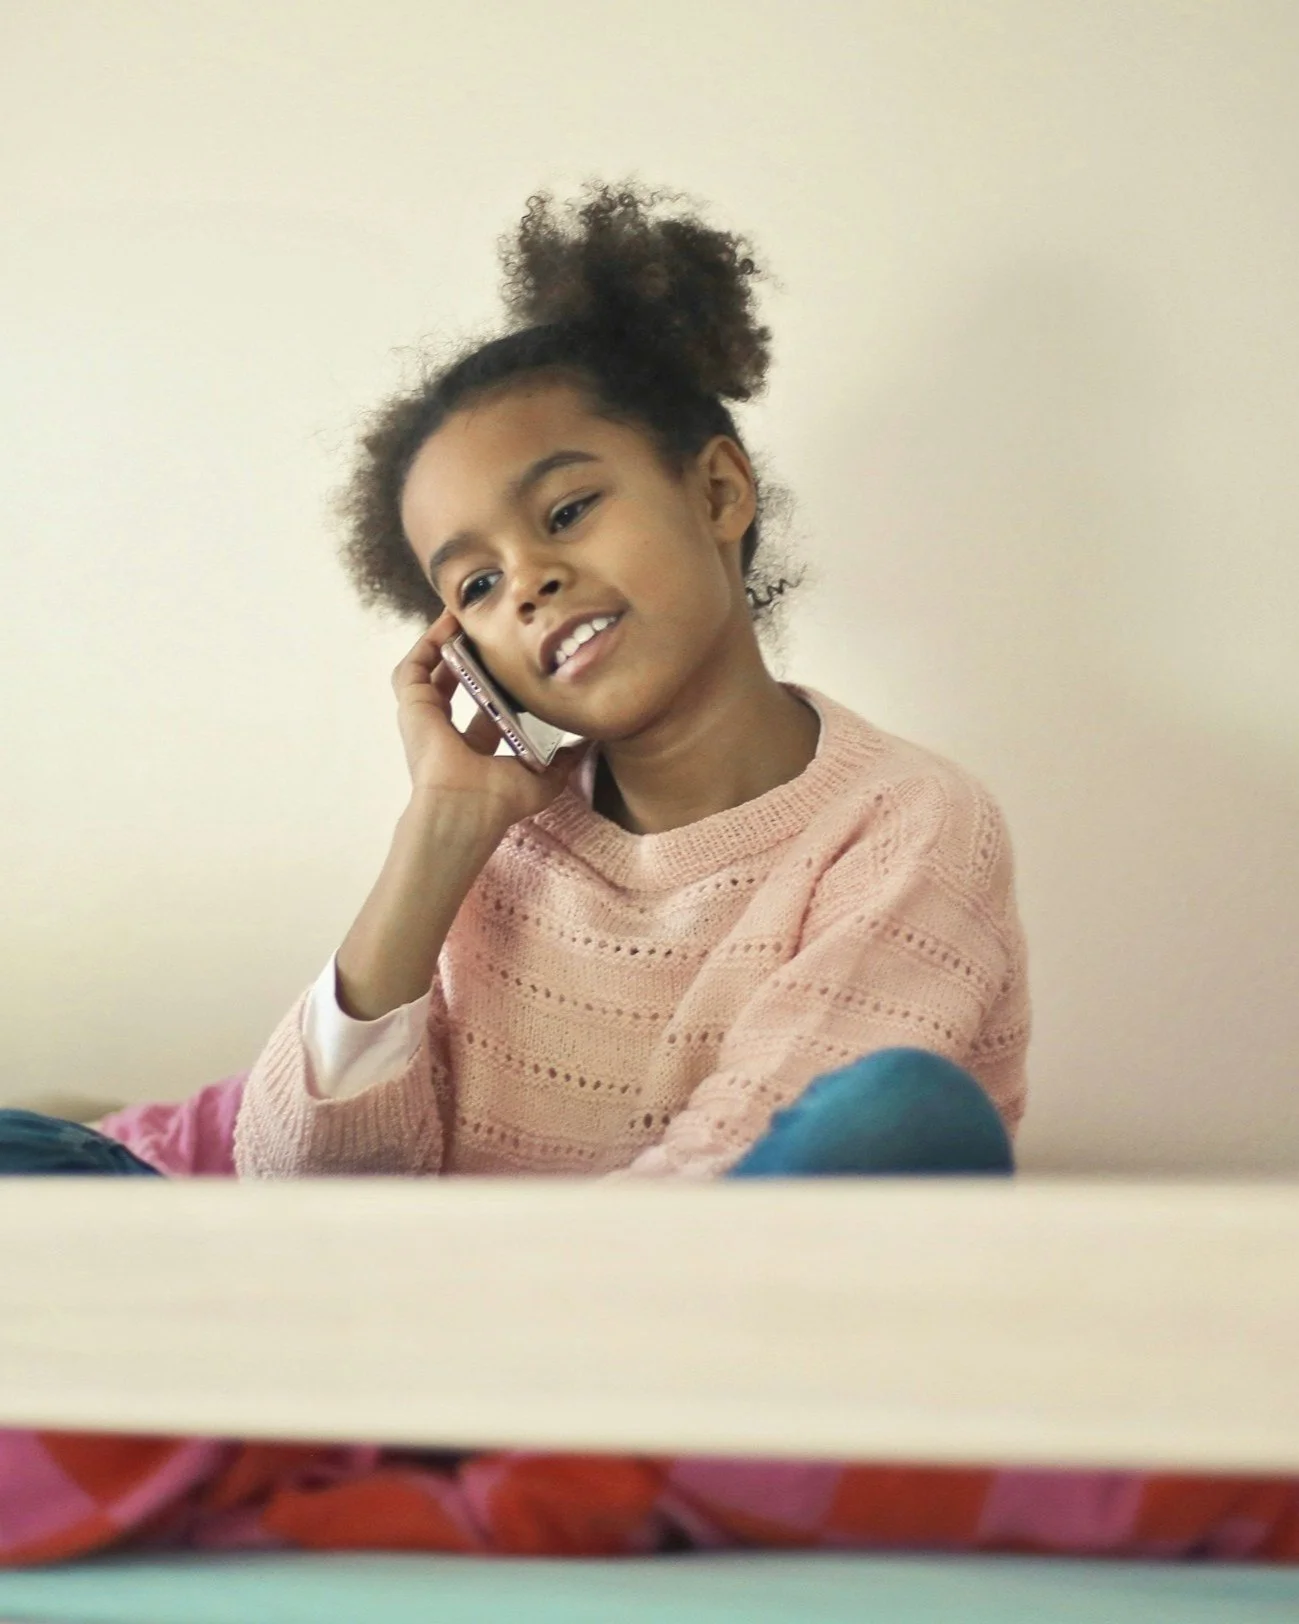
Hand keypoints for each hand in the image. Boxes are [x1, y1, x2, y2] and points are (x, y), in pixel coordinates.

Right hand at [392, 610, 586, 828]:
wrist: (466, 808)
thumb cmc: (498, 802)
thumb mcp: (544, 778)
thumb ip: (565, 759)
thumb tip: (588, 743)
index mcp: (472, 746)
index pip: (483, 704)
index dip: (496, 679)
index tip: (513, 656)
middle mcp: (446, 730)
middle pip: (456, 679)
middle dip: (469, 651)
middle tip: (488, 627)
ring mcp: (426, 718)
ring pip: (431, 668)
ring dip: (446, 640)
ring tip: (466, 614)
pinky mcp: (412, 706)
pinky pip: (415, 665)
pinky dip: (429, 642)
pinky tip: (448, 622)